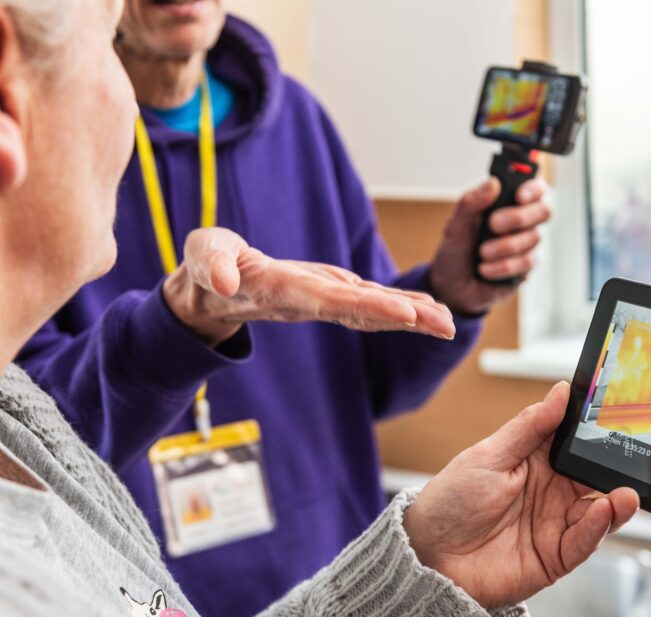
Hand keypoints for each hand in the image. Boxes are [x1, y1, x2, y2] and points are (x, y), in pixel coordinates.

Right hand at [163, 228, 455, 344]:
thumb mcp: (201, 257)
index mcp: (283, 292)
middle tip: (447, 325)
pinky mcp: (326, 292)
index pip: (333, 301)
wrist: (209, 293)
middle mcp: (310, 302)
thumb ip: (211, 264)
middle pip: (363, 313)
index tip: (407, 314)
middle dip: (406, 318)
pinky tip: (427, 308)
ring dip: (411, 316)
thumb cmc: (205, 272)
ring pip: (371, 310)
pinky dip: (399, 304)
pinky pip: (367, 300)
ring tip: (449, 322)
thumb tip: (223, 280)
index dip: (371, 307)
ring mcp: (321, 299)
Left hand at [403, 382, 638, 608]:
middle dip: (617, 469)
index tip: (621, 417)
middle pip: (595, 477)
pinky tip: (604, 512)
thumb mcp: (488, 456)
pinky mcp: (555, 556)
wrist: (428, 555)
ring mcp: (556, 524)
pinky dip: (597, 528)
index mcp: (536, 462)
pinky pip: (583, 542)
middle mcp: (552, 492)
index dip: (598, 432)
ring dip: (616, 502)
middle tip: (636, 459)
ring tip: (626, 494)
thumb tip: (560, 392)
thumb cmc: (451, 501)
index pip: (577, 443)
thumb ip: (529, 428)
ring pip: (599, 512)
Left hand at [428, 177, 549, 315]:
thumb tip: (492, 183)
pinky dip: (503, 266)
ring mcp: (527, 244)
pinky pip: (526, 262)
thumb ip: (471, 203)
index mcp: (508, 202)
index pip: (535, 187)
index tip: (518, 195)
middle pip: (544, 211)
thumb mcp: (456, 226)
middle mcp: (523, 220)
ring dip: (505, 246)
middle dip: (519, 217)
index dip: (533, 189)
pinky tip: (485, 269)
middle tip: (494, 224)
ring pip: (533, 238)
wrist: (452, 286)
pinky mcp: (527, 267)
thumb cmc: (456, 250)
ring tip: (482, 253)